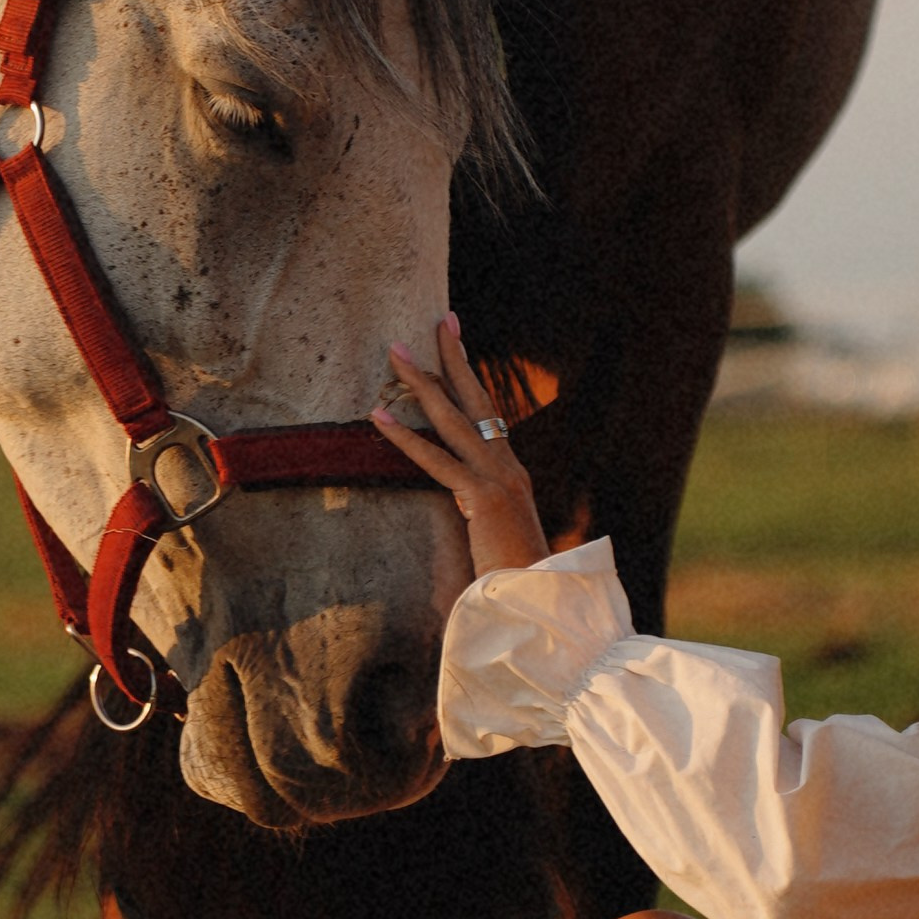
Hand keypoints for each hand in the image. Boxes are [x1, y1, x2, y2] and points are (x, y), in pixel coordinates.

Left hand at [374, 313, 548, 575]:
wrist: (540, 599)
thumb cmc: (516, 574)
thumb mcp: (495, 530)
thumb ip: (478, 506)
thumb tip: (461, 497)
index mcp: (511, 469)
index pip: (487, 411)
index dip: (469, 376)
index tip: (456, 339)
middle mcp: (507, 465)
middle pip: (477, 399)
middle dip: (454, 356)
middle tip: (440, 320)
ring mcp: (497, 478)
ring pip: (452, 419)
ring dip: (420, 382)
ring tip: (394, 352)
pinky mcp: (482, 498)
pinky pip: (436, 460)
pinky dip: (404, 437)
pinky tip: (378, 416)